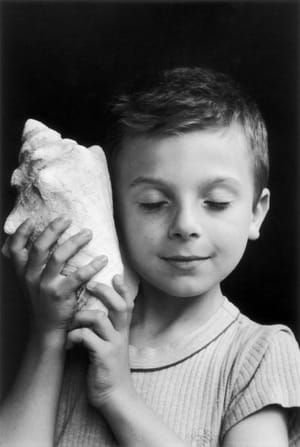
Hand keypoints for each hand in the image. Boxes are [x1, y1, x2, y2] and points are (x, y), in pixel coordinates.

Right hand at [3, 217, 107, 346]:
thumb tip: (36, 237)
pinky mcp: (60, 295)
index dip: (20, 233)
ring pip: (58, 257)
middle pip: (39, 247)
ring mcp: (44, 286)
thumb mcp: (30, 282)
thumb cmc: (43, 301)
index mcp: (22, 272)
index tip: (31, 220)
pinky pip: (78, 276)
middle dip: (53, 229)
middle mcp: (30, 277)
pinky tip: (103, 260)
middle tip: (67, 219)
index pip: (14, 249)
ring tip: (88, 233)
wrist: (47, 329)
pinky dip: (92, 266)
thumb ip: (30, 263)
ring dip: (75, 242)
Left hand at [67, 275, 133, 408]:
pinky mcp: (103, 356)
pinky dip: (74, 336)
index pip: (127, 304)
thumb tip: (91, 314)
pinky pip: (87, 336)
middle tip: (91, 284)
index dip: (123, 289)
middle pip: (119, 305)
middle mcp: (121, 335)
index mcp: (122, 331)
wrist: (116, 398)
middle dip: (105, 291)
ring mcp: (113, 345)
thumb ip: (106, 330)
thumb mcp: (112, 346)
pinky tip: (70, 343)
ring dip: (82, 316)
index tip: (115, 274)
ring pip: (100, 318)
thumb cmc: (108, 370)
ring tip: (72, 321)